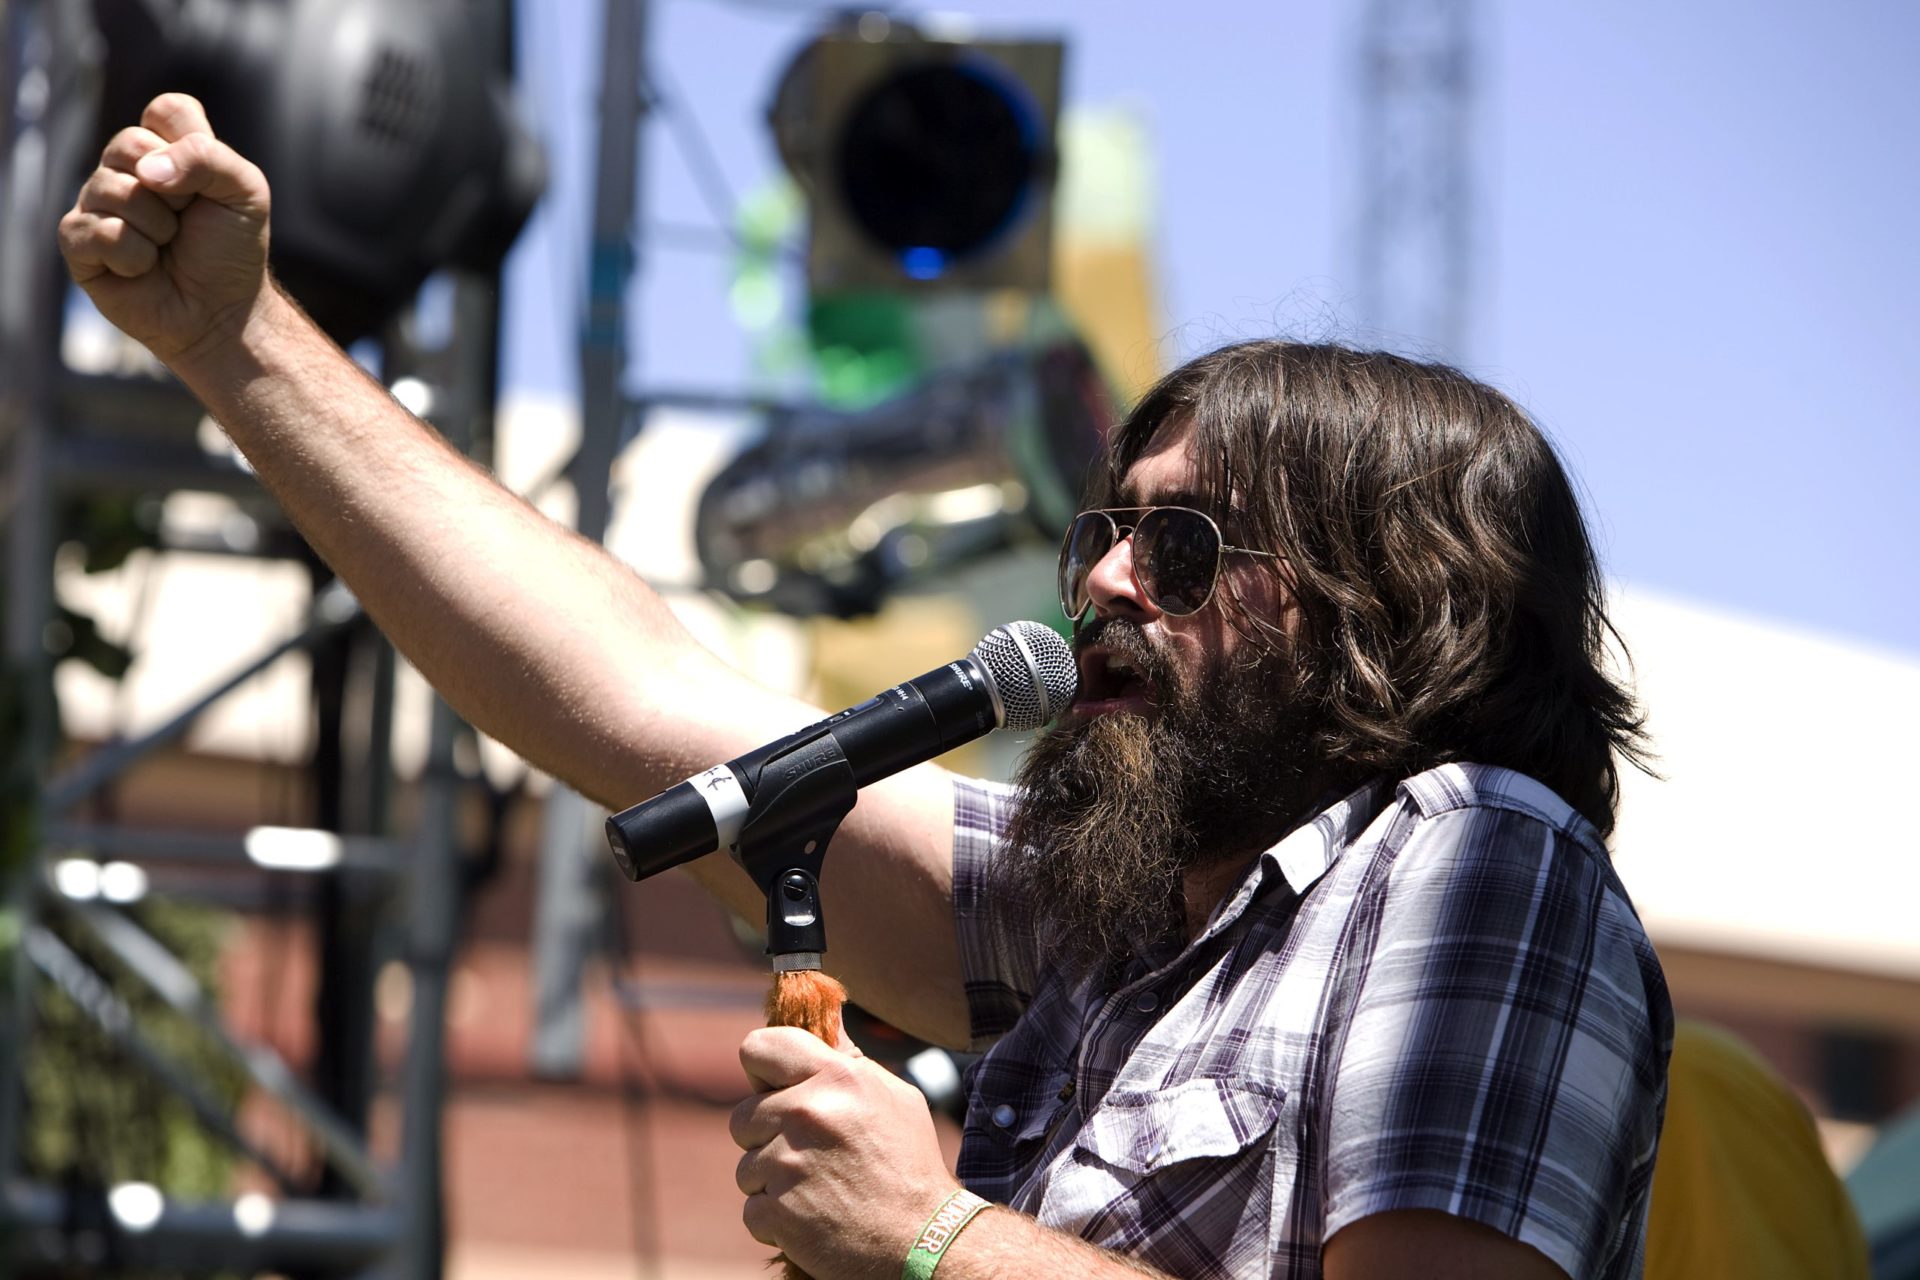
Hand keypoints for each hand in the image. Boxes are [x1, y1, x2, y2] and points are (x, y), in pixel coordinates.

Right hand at [57, 92, 271, 363]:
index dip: (190, 146)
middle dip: (174, 192)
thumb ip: (208, 158)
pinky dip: (135, 256)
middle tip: (186, 221)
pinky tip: (144, 269)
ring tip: (167, 248)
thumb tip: (147, 171)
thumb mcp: (246, 193)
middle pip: (128, 143)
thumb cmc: (232, 250)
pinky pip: (98, 231)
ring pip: (112, 189)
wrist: (222, 312)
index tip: (209, 184)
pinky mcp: (79, 241)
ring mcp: (97, 202)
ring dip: (157, 228)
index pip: (166, 110)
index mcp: (166, 147)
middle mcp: (125, 169)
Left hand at [732, 1026, 956, 1279]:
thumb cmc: (908, 1166)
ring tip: (818, 1190)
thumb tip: (826, 1019)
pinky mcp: (777, 1211)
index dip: (761, 1070)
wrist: (923, 1241)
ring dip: (772, 1183)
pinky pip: (752, 1209)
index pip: (758, 1047)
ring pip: (745, 1167)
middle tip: (810, 1156)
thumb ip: (848, 1061)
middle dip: (767, 1138)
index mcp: (836, 1078)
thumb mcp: (891, 1098)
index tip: (775, 1089)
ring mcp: (788, 1164)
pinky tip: (813, 1218)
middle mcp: (808, 1113)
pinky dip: (776, 1220)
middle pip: (742, 1116)